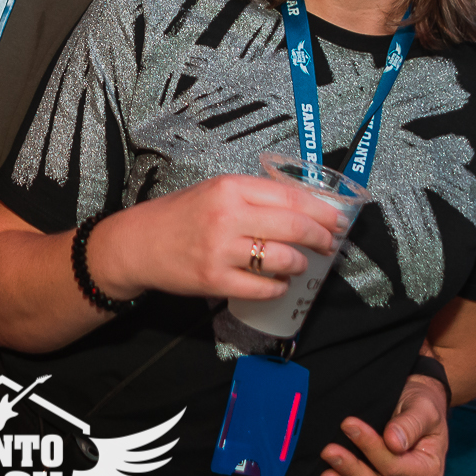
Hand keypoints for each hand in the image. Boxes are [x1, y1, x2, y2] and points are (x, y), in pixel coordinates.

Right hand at [91, 174, 343, 302]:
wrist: (137, 243)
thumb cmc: (179, 215)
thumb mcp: (214, 191)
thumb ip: (252, 197)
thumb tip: (301, 208)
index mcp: (230, 187)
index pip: (290, 197)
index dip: (321, 210)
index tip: (337, 219)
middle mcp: (227, 215)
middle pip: (294, 227)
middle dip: (321, 238)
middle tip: (330, 245)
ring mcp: (221, 250)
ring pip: (282, 259)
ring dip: (300, 264)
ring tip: (300, 264)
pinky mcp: (215, 280)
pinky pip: (262, 288)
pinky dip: (278, 288)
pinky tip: (278, 284)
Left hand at [319, 373, 448, 475]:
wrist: (417, 411)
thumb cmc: (422, 408)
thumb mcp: (423, 409)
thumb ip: (410, 425)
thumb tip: (393, 442)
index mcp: (428, 471)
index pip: (396, 467)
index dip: (371, 448)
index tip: (348, 424)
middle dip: (352, 471)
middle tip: (328, 451)